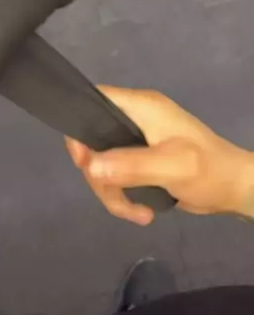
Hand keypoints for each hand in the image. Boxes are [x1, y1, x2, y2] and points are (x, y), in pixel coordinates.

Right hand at [66, 86, 253, 224]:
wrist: (235, 190)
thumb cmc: (209, 170)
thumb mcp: (172, 166)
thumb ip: (131, 165)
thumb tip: (90, 168)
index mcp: (141, 107)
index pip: (94, 101)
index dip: (80, 129)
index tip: (85, 163)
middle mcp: (134, 119)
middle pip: (93, 141)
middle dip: (100, 176)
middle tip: (117, 199)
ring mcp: (136, 141)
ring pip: (102, 164)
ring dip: (113, 193)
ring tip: (138, 213)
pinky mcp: (140, 161)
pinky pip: (115, 176)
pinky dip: (122, 196)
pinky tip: (142, 211)